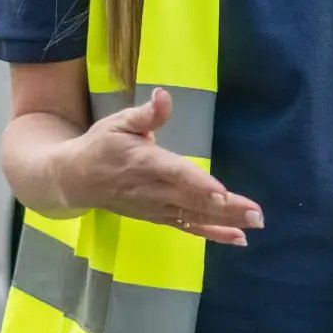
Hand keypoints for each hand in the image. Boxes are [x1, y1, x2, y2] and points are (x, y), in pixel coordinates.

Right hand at [56, 87, 261, 246]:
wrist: (75, 181)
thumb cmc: (101, 146)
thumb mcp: (119, 122)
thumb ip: (147, 113)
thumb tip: (164, 94)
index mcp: (145, 162)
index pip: (175, 174)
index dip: (198, 183)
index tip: (221, 192)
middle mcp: (153, 190)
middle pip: (193, 200)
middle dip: (226, 208)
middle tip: (257, 214)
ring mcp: (157, 208)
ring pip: (195, 217)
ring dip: (226, 223)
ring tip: (255, 224)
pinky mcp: (159, 217)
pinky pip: (189, 228)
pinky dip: (213, 234)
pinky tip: (238, 238)